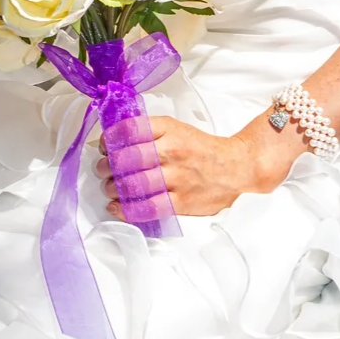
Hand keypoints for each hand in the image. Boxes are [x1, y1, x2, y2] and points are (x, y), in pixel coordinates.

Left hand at [95, 114, 287, 217]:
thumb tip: (113, 140)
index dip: (110, 139)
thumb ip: (149, 132)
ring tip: (110, 188)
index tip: (104, 146)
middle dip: (107, 166)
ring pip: (134, 184)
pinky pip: (148, 208)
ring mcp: (177, 177)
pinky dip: (127, 209)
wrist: (236, 167)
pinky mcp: (182, 202)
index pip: (130, 129)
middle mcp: (172, 151)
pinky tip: (117, 207)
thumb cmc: (201, 149)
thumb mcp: (176, 129)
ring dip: (114, 188)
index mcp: (169, 129)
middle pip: (127, 158)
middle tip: (103, 170)